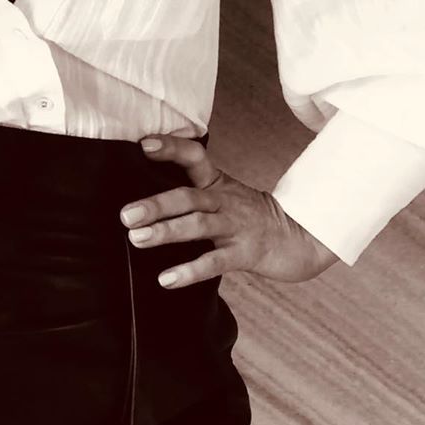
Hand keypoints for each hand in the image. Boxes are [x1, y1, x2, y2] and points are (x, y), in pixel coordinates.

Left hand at [119, 136, 338, 288]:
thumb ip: (193, 192)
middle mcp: (224, 200)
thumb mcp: (224, 195)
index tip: (143, 145)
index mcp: (217, 183)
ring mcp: (235, 226)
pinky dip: (190, 270)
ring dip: (166, 231)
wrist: (299, 238)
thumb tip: (145, 196)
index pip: (194, 156)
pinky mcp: (245, 253)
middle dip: (156, 204)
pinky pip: (215, 261)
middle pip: (188, 196)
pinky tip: (166, 279)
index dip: (170, 148)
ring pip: (198, 225)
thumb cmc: (251, 217)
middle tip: (125, 214)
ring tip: (137, 239)